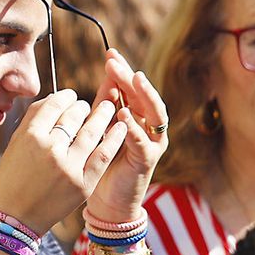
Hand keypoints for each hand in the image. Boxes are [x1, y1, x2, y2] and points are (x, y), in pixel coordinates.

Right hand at [0, 89, 127, 235]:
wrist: (16, 219)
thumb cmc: (13, 179)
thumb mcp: (15, 145)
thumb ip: (34, 120)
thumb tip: (56, 98)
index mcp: (30, 136)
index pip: (54, 104)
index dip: (65, 96)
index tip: (70, 96)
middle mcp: (49, 148)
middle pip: (73, 115)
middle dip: (82, 106)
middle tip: (86, 106)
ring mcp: (68, 167)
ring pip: (91, 131)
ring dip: (102, 115)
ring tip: (108, 107)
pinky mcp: (83, 183)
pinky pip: (103, 154)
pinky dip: (114, 138)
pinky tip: (120, 127)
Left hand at [85, 49, 168, 222]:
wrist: (108, 202)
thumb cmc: (102, 164)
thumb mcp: (100, 130)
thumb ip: (103, 106)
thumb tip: (104, 76)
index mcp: (137, 116)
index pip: (131, 88)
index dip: (122, 70)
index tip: (109, 53)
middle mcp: (149, 126)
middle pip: (143, 95)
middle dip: (130, 76)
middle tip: (115, 61)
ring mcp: (153, 142)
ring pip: (154, 112)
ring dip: (143, 95)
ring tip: (132, 79)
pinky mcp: (149, 159)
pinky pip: (144, 140)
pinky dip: (135, 127)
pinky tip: (124, 115)